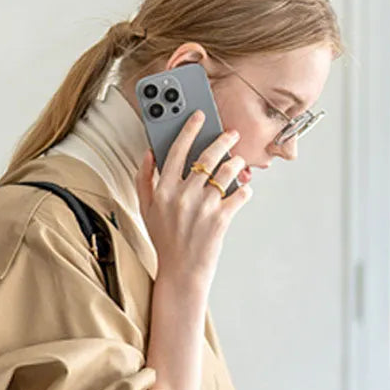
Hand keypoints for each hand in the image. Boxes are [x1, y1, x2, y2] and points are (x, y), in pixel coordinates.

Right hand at [134, 109, 252, 289]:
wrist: (181, 272)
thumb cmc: (165, 241)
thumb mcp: (145, 210)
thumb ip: (143, 180)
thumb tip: (148, 154)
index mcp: (163, 191)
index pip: (176, 150)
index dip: (189, 129)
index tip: (199, 116)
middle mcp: (183, 195)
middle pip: (208, 155)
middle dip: (223, 140)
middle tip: (231, 135)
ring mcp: (204, 206)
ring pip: (229, 170)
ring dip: (237, 164)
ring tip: (237, 164)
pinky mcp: (222, 218)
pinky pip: (242, 193)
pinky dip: (245, 190)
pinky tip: (241, 191)